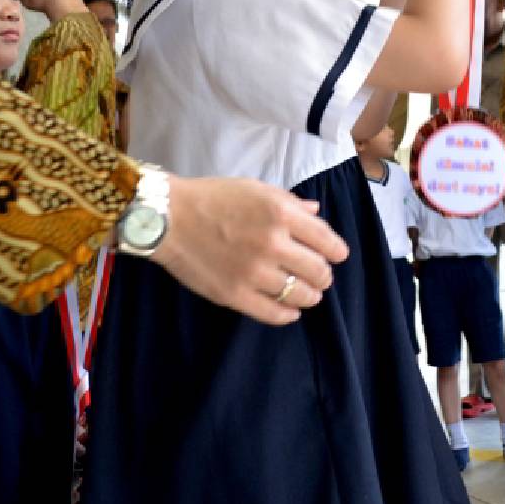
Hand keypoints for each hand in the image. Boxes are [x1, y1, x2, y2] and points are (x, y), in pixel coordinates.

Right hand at [149, 176, 348, 325]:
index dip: (337, 252)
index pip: (327, 241)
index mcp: (281, 213)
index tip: (336, 256)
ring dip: (309, 296)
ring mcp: (254, 272)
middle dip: (324, 275)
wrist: (167, 218)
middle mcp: (273, 243)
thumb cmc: (213, 198)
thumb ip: (290, 202)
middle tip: (319, 276)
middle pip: (319, 272)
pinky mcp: (235, 295)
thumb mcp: (256, 189)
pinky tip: (290, 310)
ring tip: (306, 294)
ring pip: (300, 295)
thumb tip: (316, 213)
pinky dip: (288, 314)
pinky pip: (274, 314)